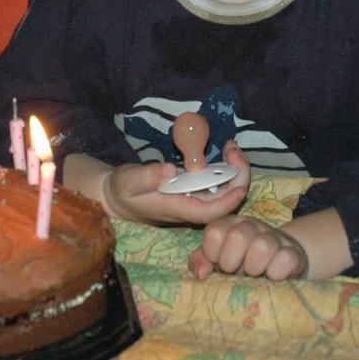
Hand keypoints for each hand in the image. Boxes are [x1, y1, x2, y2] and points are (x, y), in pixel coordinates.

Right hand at [71, 141, 250, 224]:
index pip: (209, 212)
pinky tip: (226, 152)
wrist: (119, 199)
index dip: (228, 202)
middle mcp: (191, 207)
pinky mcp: (194, 191)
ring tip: (231, 146)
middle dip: (237, 177)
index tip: (239, 185)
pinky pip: (217, 183)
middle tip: (233, 149)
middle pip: (225, 202)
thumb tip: (171, 169)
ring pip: (224, 191)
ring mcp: (195, 199)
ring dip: (234, 170)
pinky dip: (225, 168)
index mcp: (178, 209)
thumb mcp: (129, 181)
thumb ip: (148, 176)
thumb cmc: (123, 191)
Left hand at [189, 215, 308, 280]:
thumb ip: (201, 261)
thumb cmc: (241, 263)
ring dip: (254, 267)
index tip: (218, 264)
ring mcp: (274, 237)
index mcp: (229, 224)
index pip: (214, 232)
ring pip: (262, 246)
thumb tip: (202, 274)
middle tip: (235, 271)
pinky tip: (272, 277)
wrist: (279, 265)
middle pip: (238, 236)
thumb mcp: (217, 260)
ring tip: (254, 274)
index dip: (212, 253)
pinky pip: (284, 259)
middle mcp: (251, 226)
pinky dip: (276, 273)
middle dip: (231, 262)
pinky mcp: (294, 253)